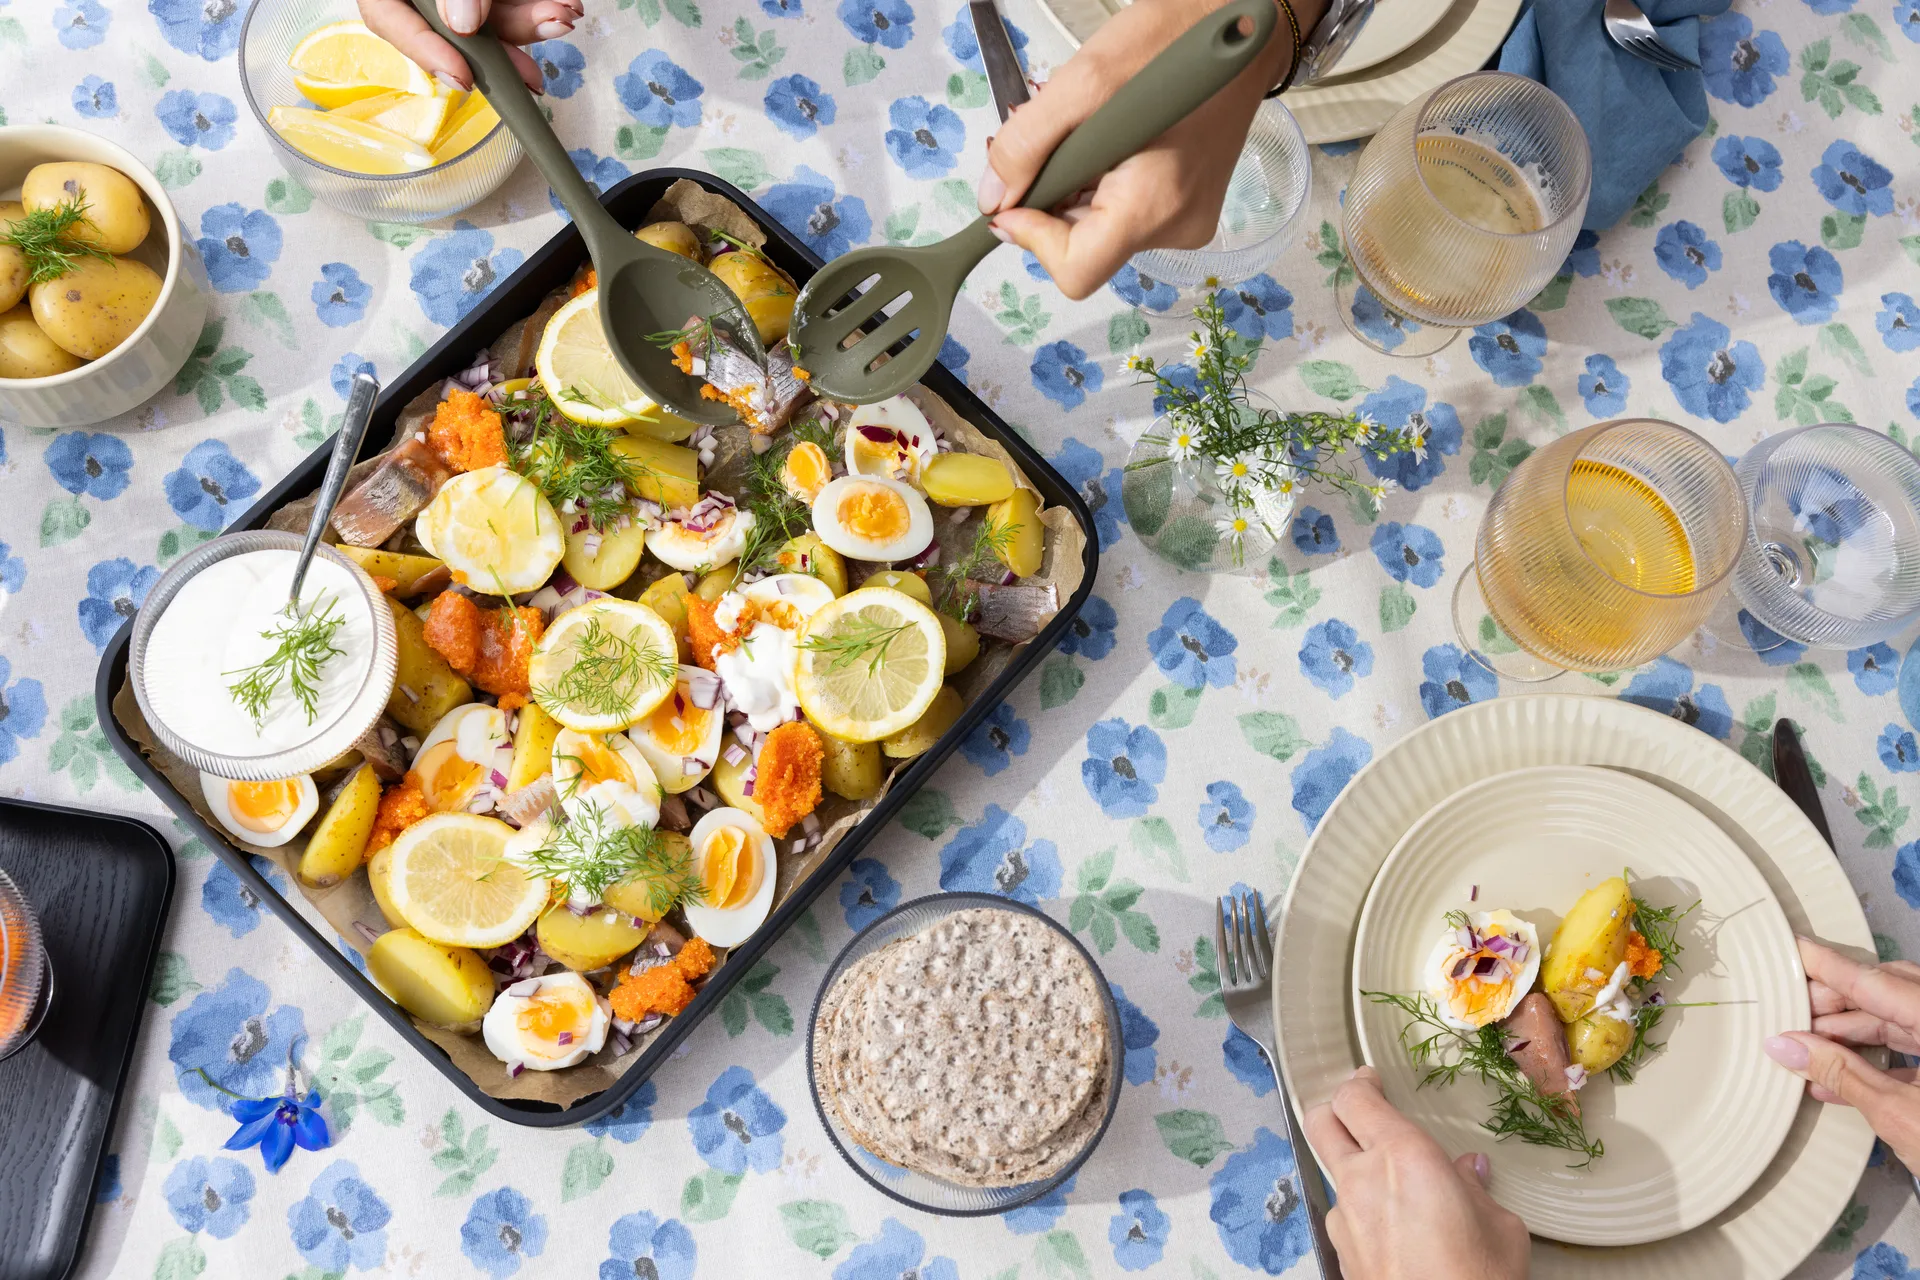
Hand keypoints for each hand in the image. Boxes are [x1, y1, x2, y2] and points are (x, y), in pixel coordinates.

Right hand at [357, 0, 582, 93]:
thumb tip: (463, 23)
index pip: (388, 20)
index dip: (426, 53)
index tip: (462, 78)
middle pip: (452, 24)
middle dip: (504, 40)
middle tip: (537, 60)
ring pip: (489, 13)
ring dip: (530, 22)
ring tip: (564, 17)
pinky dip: (533, 4)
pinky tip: (563, 6)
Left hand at [976, 0, 1323, 298]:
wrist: (1241, 27)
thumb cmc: (1173, 42)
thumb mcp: (1084, 80)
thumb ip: (1028, 144)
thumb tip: (994, 199)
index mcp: (1153, 205)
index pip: (1076, 272)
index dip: (1032, 239)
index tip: (1015, 196)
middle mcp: (1175, 228)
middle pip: (1084, 248)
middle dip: (1053, 198)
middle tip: (1058, 138)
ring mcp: (1185, 220)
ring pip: (1100, 228)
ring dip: (1077, 185)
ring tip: (1093, 128)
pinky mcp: (1188, 207)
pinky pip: (1124, 211)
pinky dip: (1103, 180)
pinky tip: (1114, 137)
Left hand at [1303, 1066, 1531, 1279]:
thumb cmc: (1480, 1278)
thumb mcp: (1499, 1227)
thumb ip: (1475, 1190)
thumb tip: (1469, 1171)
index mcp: (1402, 1157)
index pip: (1356, 1099)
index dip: (1361, 1084)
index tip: (1372, 1080)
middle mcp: (1362, 1180)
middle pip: (1321, 1122)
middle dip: (1335, 1109)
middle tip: (1360, 1110)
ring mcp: (1344, 1219)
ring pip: (1333, 1173)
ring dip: (1352, 1167)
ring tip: (1390, 1184)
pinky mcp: (1341, 1254)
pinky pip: (1344, 1215)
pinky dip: (1361, 1210)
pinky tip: (1392, 1228)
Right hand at [1763, 936, 1919, 1167]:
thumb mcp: (1899, 1114)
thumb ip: (1842, 1073)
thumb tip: (1788, 1046)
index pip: (1877, 981)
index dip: (1831, 967)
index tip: (1795, 951)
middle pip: (1890, 994)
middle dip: (1837, 1003)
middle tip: (1792, 1013)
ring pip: (1901, 1023)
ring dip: (1852, 1036)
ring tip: (1807, 1052)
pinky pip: (1916, 1052)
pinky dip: (1877, 1062)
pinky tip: (1837, 1080)